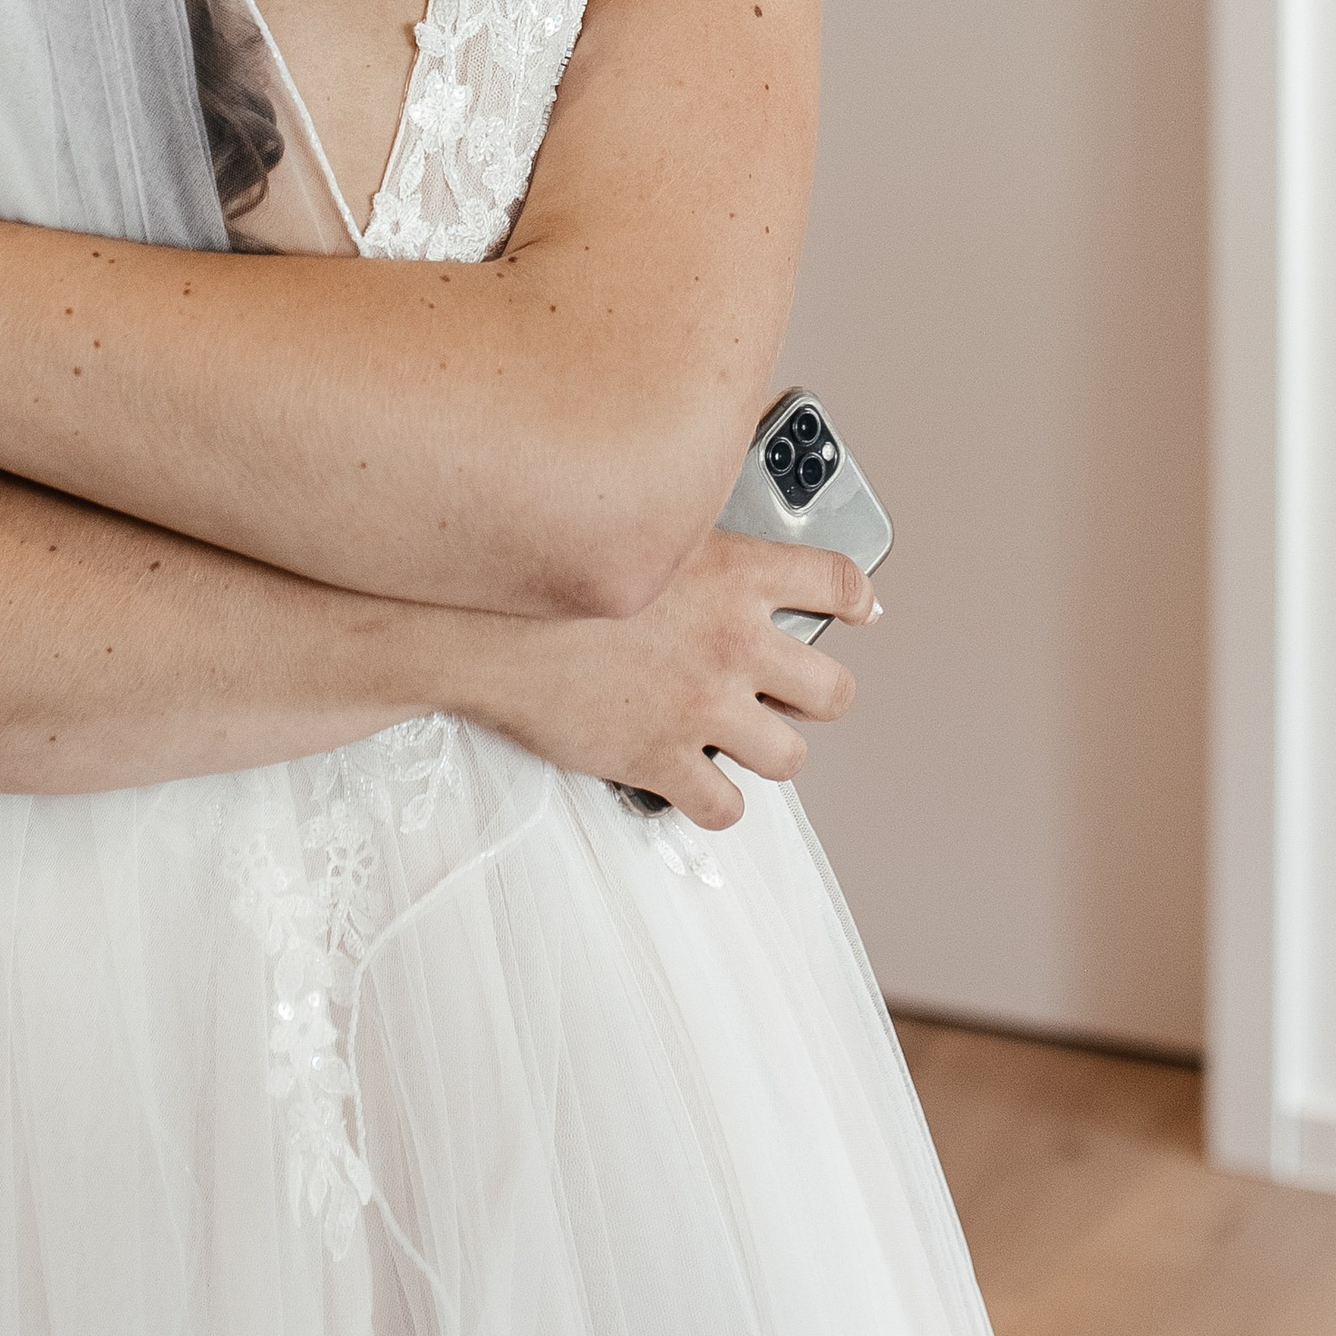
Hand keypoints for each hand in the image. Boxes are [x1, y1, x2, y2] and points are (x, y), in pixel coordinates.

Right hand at [458, 533, 874, 827]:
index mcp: (732, 571)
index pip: (836, 580)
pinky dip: (715, 803)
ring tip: (742, 738)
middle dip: (818, 695)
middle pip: (832, 690)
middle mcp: (732, 641)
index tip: (861, 607)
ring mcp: (702, 706)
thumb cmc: (543, 571)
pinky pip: (724, 807)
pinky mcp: (662, 759)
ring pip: (789, 758)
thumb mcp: (631, 527)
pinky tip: (697, 784)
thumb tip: (695, 536)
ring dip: (770, 750)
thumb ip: (682, 537)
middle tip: (793, 692)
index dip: (857, 597)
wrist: (474, 622)